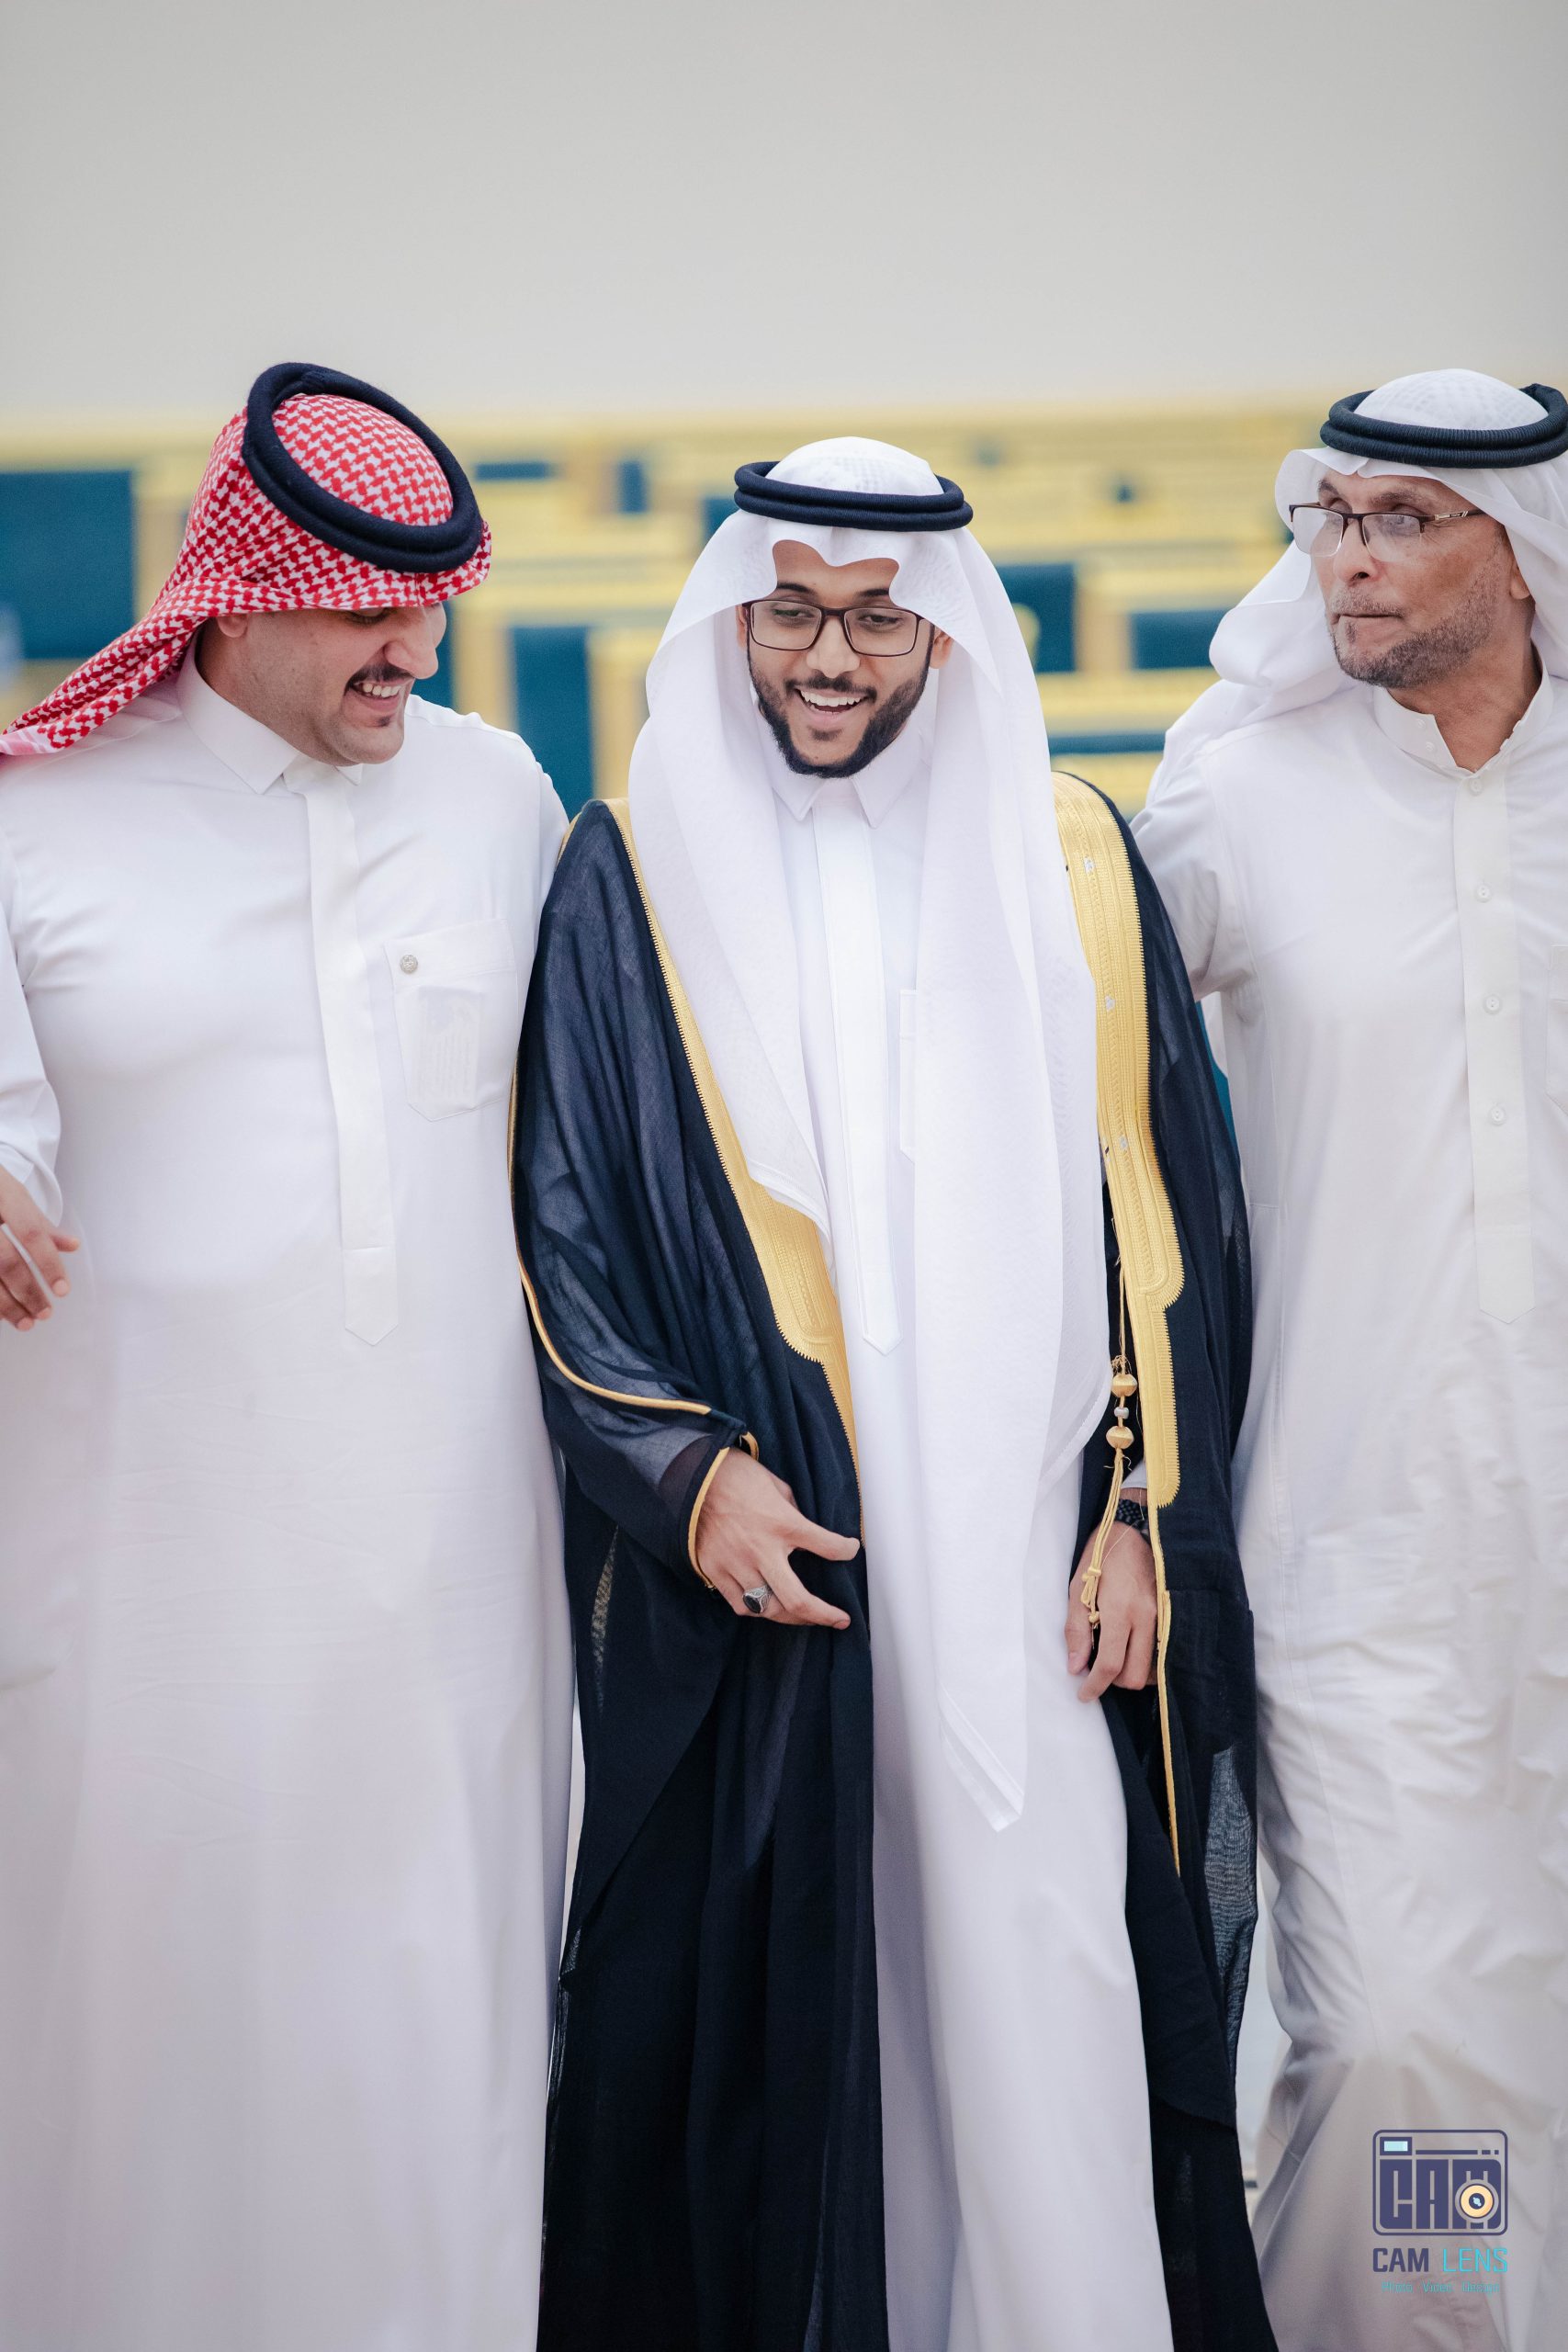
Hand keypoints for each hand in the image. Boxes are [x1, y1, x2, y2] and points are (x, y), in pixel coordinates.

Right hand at [0, 1165, 77, 1332]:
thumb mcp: (13, 1195)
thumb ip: (40, 1223)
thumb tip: (72, 1246)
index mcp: (3, 1194)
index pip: (31, 1233)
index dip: (49, 1263)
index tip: (62, 1290)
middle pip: (6, 1262)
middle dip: (28, 1292)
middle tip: (45, 1313)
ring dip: (7, 1305)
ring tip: (26, 1321)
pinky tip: (2, 1313)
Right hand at [694, 1448, 856, 1628]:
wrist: (692, 1478)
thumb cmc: (737, 1477)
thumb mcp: (776, 1486)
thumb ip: (792, 1513)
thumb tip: (805, 1532)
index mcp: (782, 1523)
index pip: (827, 1545)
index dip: (845, 1551)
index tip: (850, 1550)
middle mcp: (761, 1549)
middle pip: (797, 1599)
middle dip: (823, 1614)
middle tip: (839, 1620)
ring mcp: (736, 1564)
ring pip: (767, 1608)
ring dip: (791, 1617)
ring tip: (804, 1616)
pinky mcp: (716, 1571)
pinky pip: (740, 1604)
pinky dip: (757, 1609)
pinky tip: (768, 1606)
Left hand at [1065, 1507, 1157, 1701]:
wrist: (1137, 1527)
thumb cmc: (1102, 1555)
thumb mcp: (1078, 1588)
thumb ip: (1077, 1630)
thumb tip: (1075, 1667)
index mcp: (1121, 1610)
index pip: (1110, 1665)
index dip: (1095, 1686)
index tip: (1084, 1695)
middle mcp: (1148, 1617)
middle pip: (1134, 1676)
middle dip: (1113, 1681)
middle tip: (1097, 1667)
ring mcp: (1165, 1617)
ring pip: (1152, 1669)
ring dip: (1131, 1671)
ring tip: (1115, 1654)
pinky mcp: (1174, 1614)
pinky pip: (1164, 1652)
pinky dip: (1147, 1660)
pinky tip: (1132, 1647)